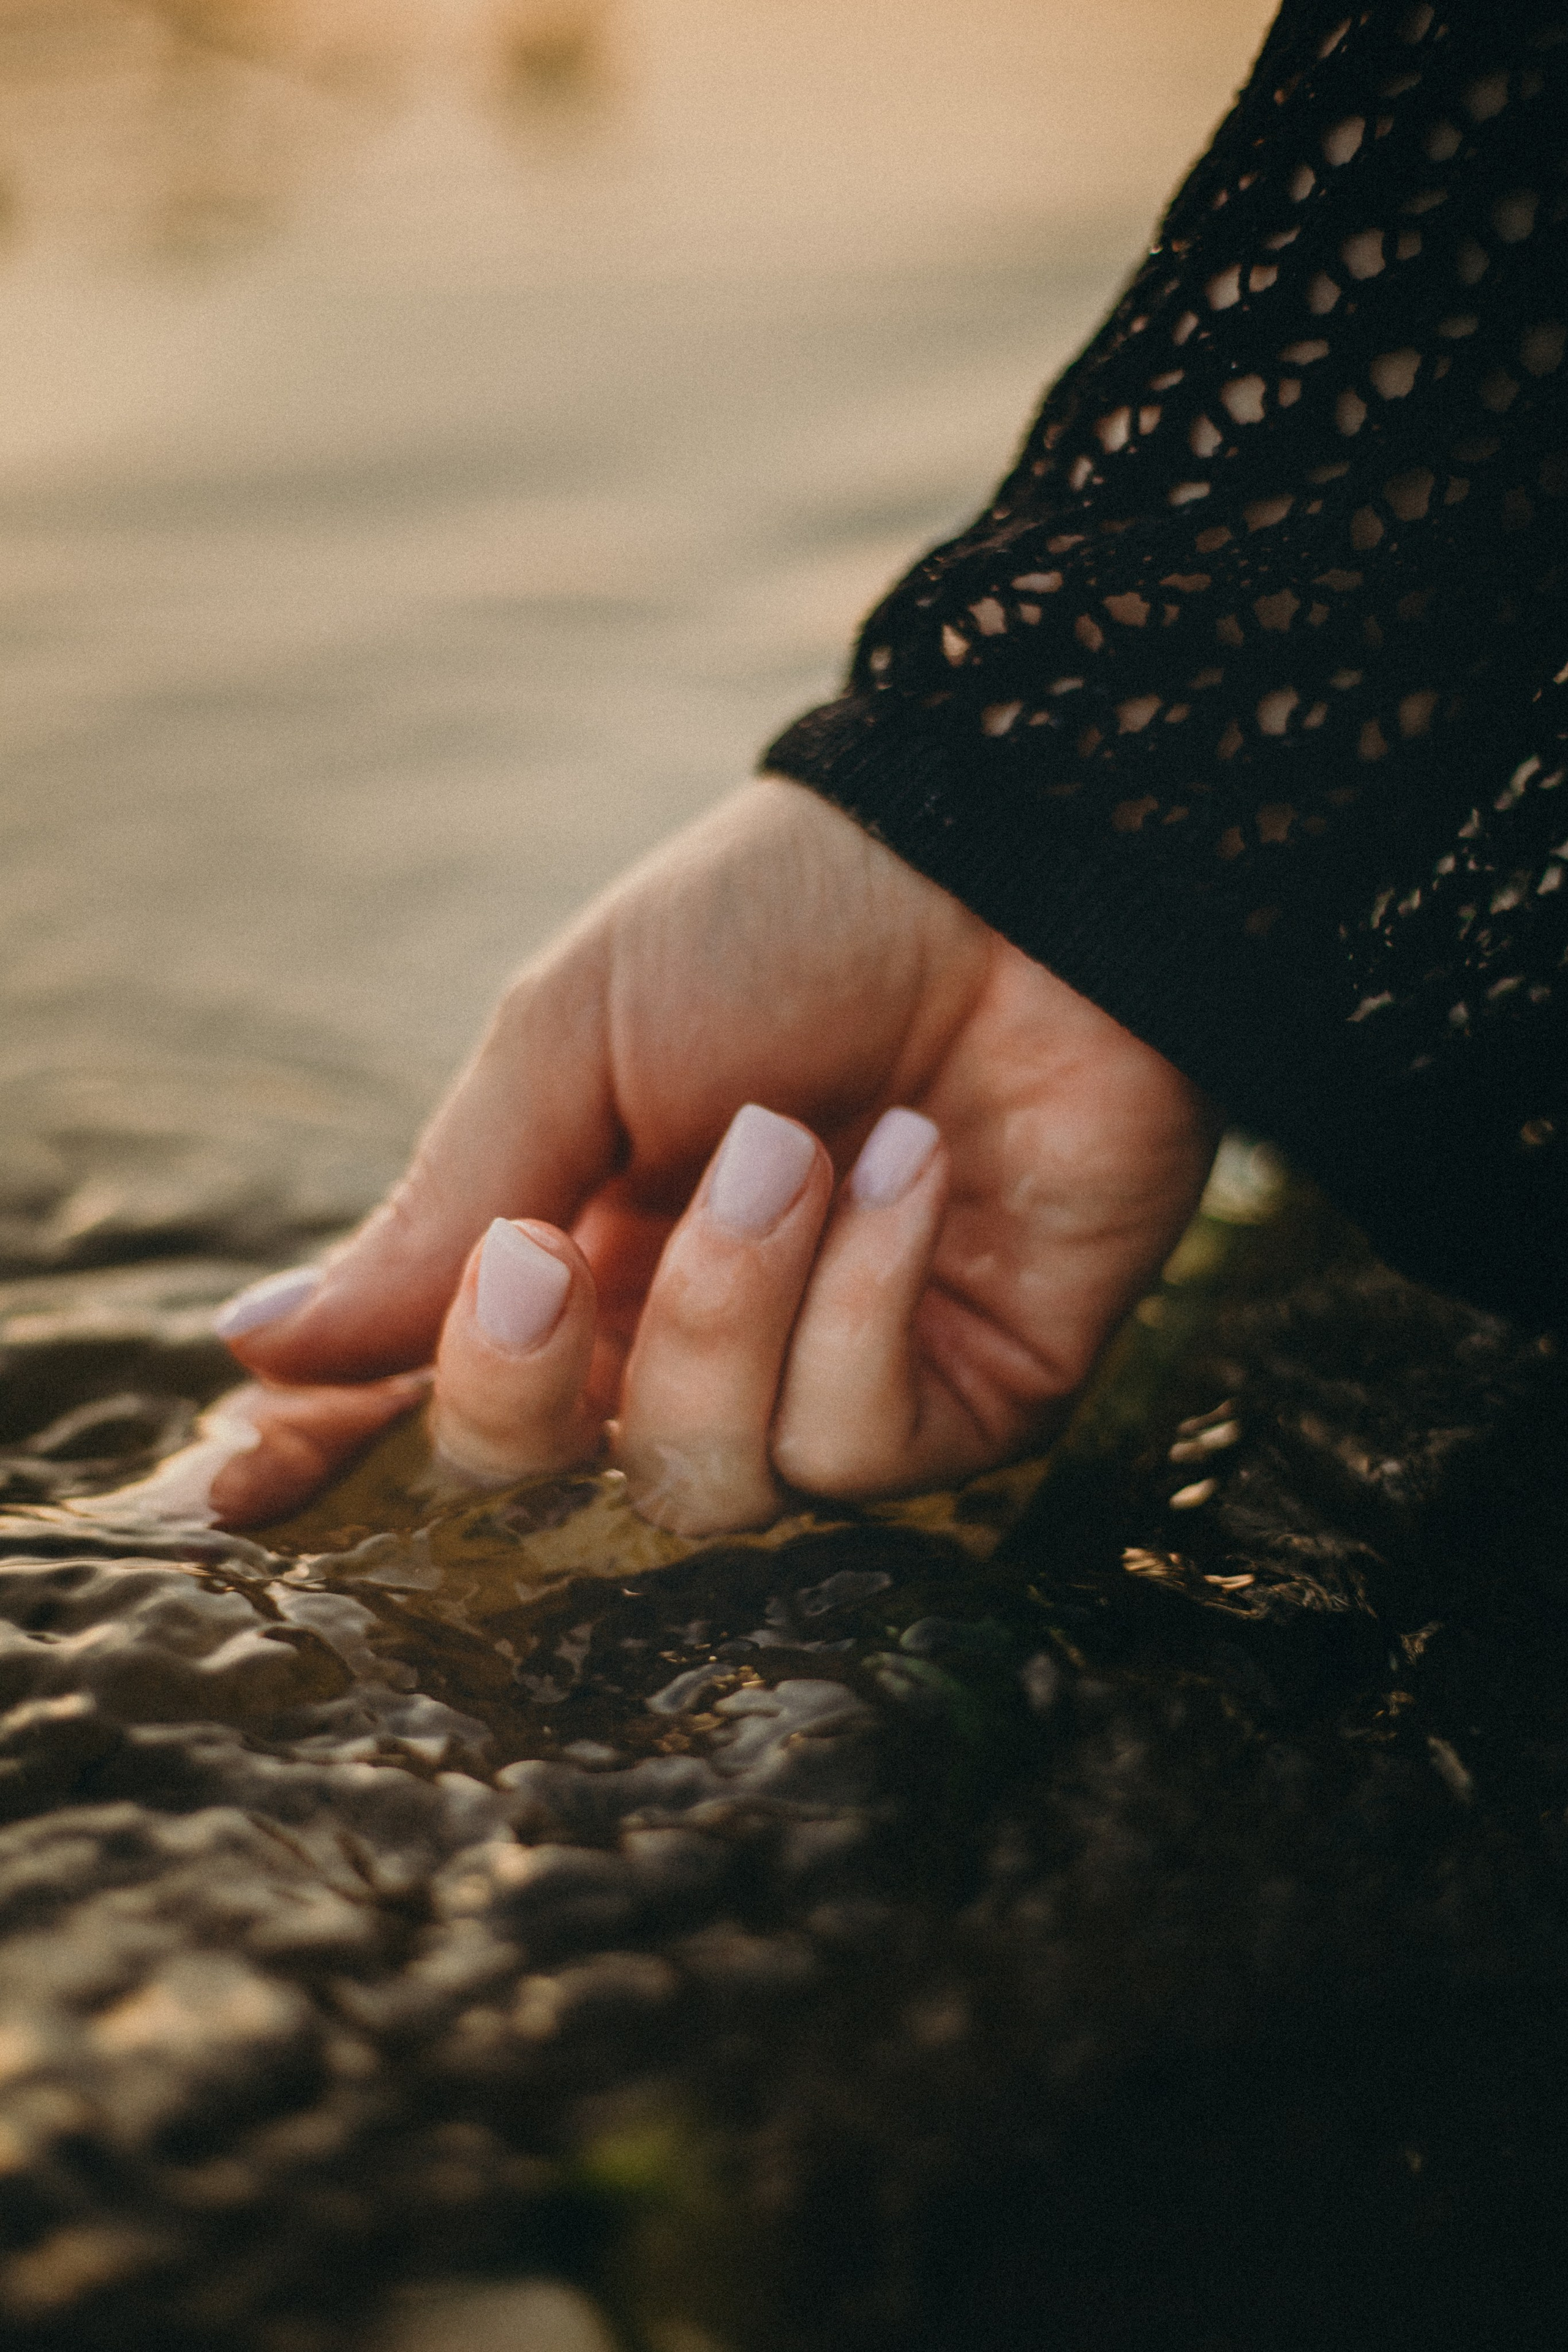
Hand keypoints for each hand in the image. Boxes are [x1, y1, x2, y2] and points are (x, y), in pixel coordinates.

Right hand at [206, 780, 1220, 1531]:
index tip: (236, 1491)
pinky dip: (867, 1299)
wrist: (1011, 871)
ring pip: (703, 1484)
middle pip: (538, 1479)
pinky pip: (861, 1448)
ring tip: (793, 1142)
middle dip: (520, 1381)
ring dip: (731, 1305)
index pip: (429, 1391)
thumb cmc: (780, 927)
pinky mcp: (963, 1407)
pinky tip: (915, 1167)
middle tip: (544, 1253)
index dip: (332, 1451)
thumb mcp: (573, 1040)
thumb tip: (262, 1347)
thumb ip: (438, 1210)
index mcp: (566, 1246)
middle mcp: (679, 1342)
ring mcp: (817, 1386)